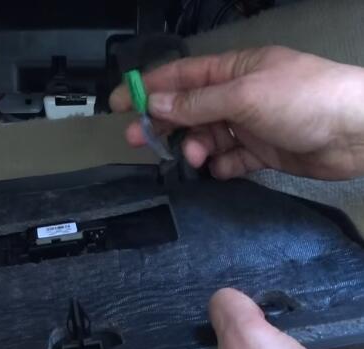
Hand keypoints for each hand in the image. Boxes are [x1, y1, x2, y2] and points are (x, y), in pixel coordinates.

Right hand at [110, 46, 363, 179]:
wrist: (359, 132)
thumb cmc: (304, 99)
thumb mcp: (244, 95)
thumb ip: (197, 104)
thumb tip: (156, 104)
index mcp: (233, 70)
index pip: (180, 77)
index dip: (147, 89)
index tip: (118, 104)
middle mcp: (237, 95)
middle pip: (187, 110)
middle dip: (163, 124)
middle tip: (139, 141)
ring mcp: (249, 124)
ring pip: (206, 137)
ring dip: (195, 148)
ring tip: (195, 157)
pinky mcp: (263, 152)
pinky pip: (230, 160)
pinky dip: (222, 166)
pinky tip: (222, 169)